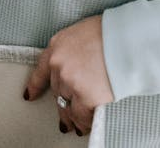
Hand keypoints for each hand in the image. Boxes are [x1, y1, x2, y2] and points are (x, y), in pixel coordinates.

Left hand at [23, 15, 113, 136]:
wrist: (129, 40)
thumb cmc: (113, 33)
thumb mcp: (84, 32)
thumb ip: (75, 50)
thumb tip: (79, 66)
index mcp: (58, 45)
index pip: (40, 70)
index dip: (35, 86)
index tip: (29, 95)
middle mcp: (59, 64)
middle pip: (57, 91)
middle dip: (63, 103)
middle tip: (66, 118)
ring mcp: (70, 81)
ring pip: (66, 106)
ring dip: (72, 118)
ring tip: (77, 127)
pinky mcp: (85, 96)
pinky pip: (82, 116)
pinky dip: (85, 122)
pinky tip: (88, 125)